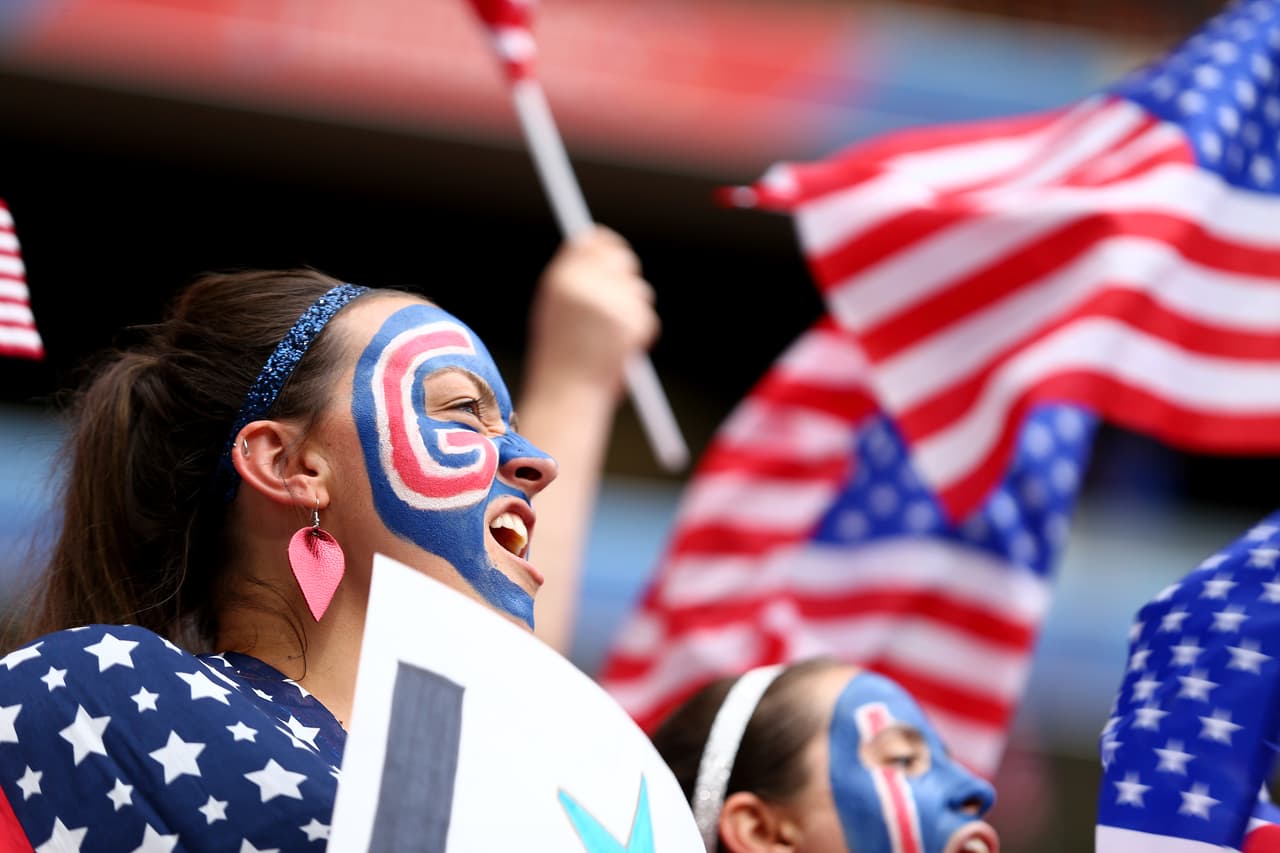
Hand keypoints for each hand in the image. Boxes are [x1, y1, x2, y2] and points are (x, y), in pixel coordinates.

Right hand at [525, 226, 658, 395]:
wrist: (567, 395)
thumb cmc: (558, 356)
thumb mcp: (554, 309)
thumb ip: (574, 278)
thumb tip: (597, 252)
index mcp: (562, 281)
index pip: (591, 242)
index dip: (606, 244)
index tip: (614, 251)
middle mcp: (586, 286)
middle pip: (621, 258)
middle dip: (626, 273)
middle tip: (623, 294)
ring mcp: (612, 303)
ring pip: (639, 290)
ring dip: (632, 308)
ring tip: (610, 337)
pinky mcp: (634, 322)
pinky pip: (647, 316)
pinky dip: (640, 332)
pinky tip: (619, 351)